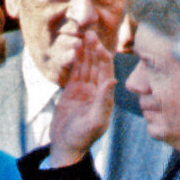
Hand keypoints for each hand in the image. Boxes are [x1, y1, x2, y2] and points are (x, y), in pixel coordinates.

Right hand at [44, 33, 114, 167]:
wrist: (66, 147)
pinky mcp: (72, 91)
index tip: (99, 46)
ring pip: (86, 66)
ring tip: (83, 36)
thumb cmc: (82, 137)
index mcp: (105, 97)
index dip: (103, 58)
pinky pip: (75, 72)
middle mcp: (97, 91)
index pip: (106, 73)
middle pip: (97, 66)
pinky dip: (76, 60)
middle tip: (90, 33)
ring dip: (86, 52)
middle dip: (95, 50)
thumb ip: (103, 100)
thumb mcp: (95, 120)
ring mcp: (84, 90)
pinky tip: (76, 48)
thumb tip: (113, 80)